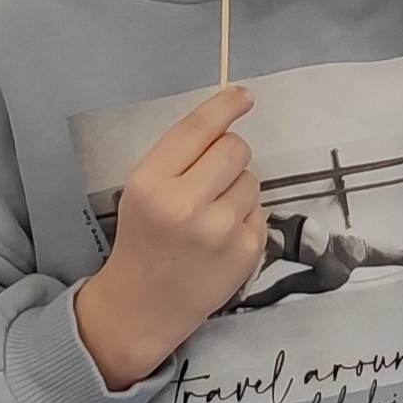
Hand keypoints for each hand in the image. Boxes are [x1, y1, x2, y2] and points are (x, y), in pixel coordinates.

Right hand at [71, 86, 266, 388]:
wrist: (142, 306)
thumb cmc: (143, 239)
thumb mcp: (143, 189)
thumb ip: (180, 156)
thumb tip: (229, 117)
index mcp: (152, 182)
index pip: (197, 129)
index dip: (224, 106)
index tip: (242, 95)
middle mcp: (186, 204)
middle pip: (235, 148)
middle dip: (229, 154)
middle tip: (212, 176)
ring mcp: (220, 230)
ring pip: (252, 179)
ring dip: (237, 189)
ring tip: (211, 216)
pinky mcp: (246, 251)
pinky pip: (260, 211)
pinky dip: (245, 218)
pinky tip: (221, 239)